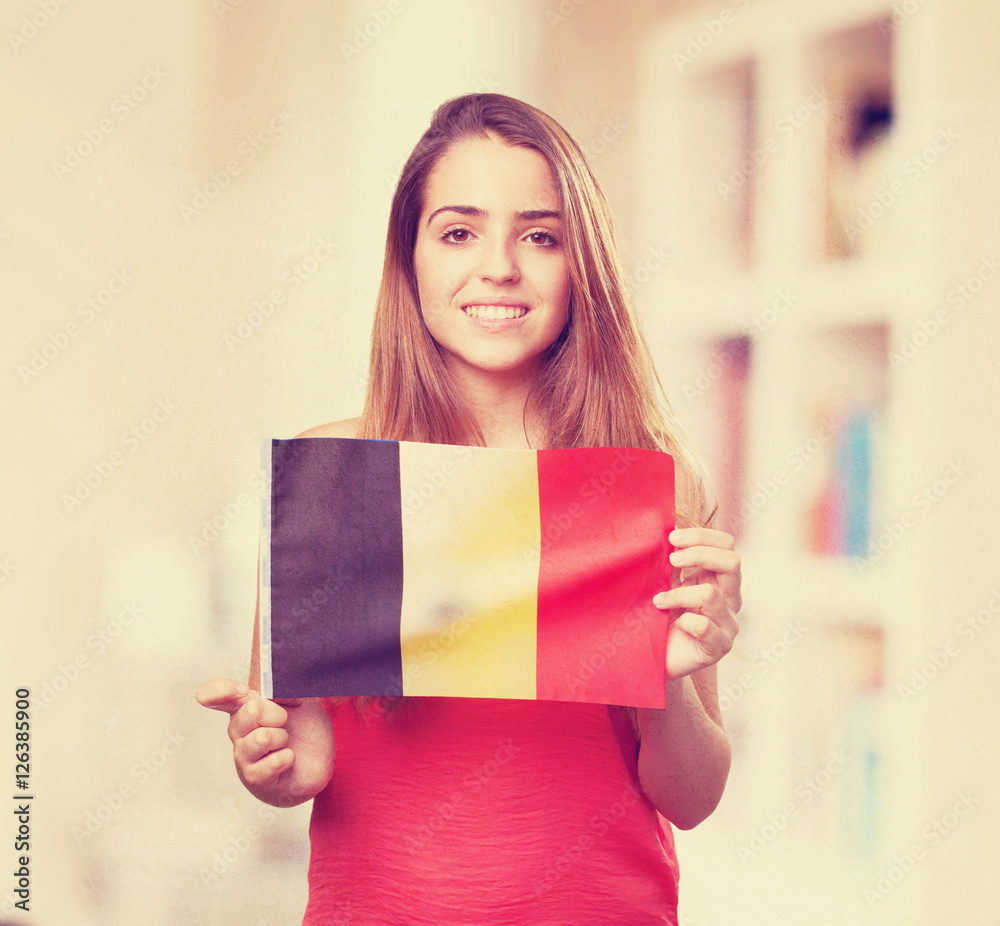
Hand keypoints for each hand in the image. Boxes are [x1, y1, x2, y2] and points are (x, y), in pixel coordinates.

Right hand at [196, 678, 334, 806]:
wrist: (319, 764)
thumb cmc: (305, 732)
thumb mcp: (302, 703)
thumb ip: (287, 690)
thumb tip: (272, 683)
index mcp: (246, 708)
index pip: (222, 697)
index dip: (222, 691)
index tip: (242, 691)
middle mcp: (239, 731)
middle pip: (249, 711)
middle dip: (276, 714)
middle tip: (284, 722)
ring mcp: (244, 756)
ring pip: (260, 738)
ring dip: (281, 738)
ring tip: (285, 742)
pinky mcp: (254, 778)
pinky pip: (270, 764)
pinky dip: (286, 759)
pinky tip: (288, 759)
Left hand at [652, 527, 741, 680]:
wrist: (652, 659)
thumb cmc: (657, 618)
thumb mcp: (664, 583)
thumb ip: (671, 561)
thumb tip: (666, 527)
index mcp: (717, 578)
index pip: (726, 545)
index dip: (701, 536)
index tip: (671, 538)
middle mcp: (728, 598)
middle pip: (733, 561)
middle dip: (699, 554)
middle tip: (671, 560)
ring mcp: (727, 623)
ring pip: (711, 595)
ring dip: (678, 594)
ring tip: (657, 601)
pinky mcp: (718, 647)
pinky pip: (705, 627)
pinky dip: (685, 622)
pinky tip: (674, 625)